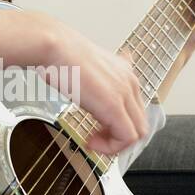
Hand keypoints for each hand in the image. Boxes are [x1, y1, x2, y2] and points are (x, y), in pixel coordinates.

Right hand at [0, 7, 149, 156]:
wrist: (55, 47)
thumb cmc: (62, 56)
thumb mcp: (86, 66)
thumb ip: (97, 79)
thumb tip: (92, 90)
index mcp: (126, 74)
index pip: (135, 111)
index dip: (118, 126)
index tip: (98, 130)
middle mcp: (130, 83)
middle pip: (140, 124)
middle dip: (118, 138)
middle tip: (95, 139)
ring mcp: (125, 94)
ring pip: (137, 134)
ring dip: (115, 144)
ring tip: (93, 142)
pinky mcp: (115, 106)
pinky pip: (126, 138)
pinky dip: (111, 147)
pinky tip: (91, 141)